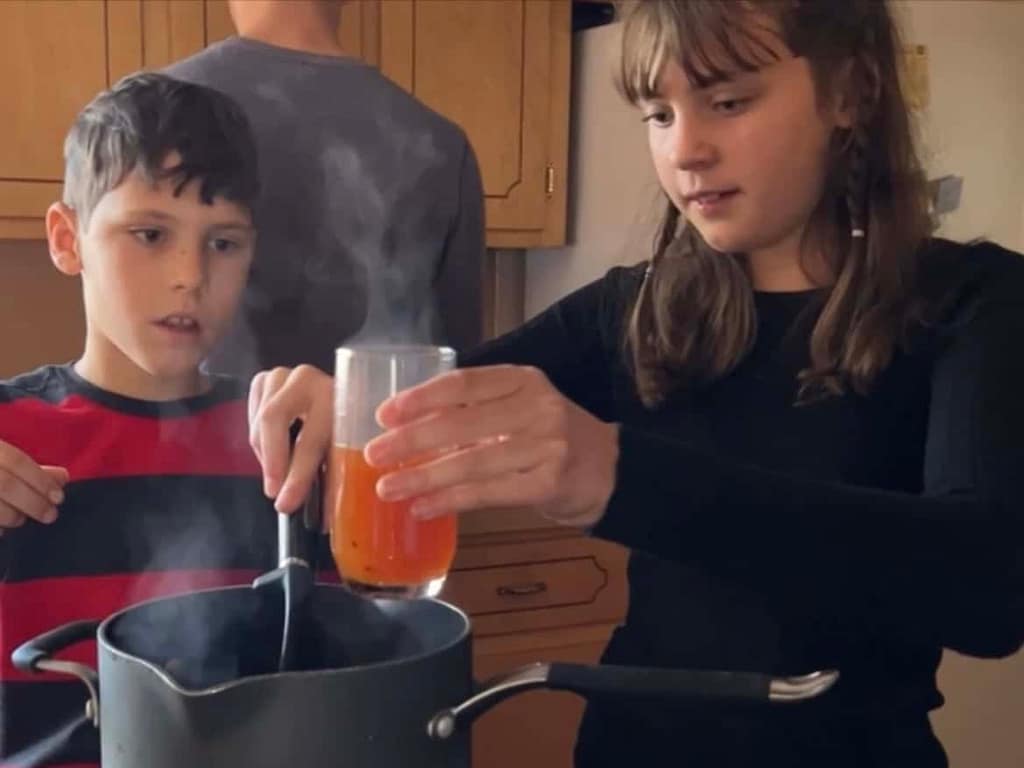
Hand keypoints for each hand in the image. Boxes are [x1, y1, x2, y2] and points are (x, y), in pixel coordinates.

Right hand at [0, 439, 67, 535]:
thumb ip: (31, 469)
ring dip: (11, 515)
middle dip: (32, 502)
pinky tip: (1, 530)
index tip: (59, 497)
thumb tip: (63, 478)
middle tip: (50, 515)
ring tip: (21, 518)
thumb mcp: (3, 459)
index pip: (16, 461)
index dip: (39, 480)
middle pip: (4, 484)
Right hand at [248, 365, 332, 512]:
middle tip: (273, 492)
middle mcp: (308, 378)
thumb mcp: (345, 452)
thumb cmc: (343, 430)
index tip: (285, 502)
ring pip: (259, 419)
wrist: (338, 399)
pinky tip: (272, 452)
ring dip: (265, 454)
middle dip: (272, 461)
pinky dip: (257, 439)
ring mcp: (283, 375)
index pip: (311, 437)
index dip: (297, 474)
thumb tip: (324, 521)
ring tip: (277, 475)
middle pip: (273, 418)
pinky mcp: (264, 380)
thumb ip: (335, 479)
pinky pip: (250, 414)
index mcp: (338, 395)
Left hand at [365, 365, 618, 527]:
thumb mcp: (519, 406)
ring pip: (472, 462)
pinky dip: (450, 501)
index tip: (383, 414)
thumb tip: (405, 425)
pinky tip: (422, 507)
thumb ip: (475, 410)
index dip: (420, 398)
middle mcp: (537, 408)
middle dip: (412, 440)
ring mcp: (546, 446)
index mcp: (523, 380)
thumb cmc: (548, 436)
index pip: (463, 384)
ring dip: (424, 476)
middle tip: (374, 454)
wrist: (607, 469)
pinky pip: (488, 492)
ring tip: (388, 488)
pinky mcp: (547, 484)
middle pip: (462, 423)